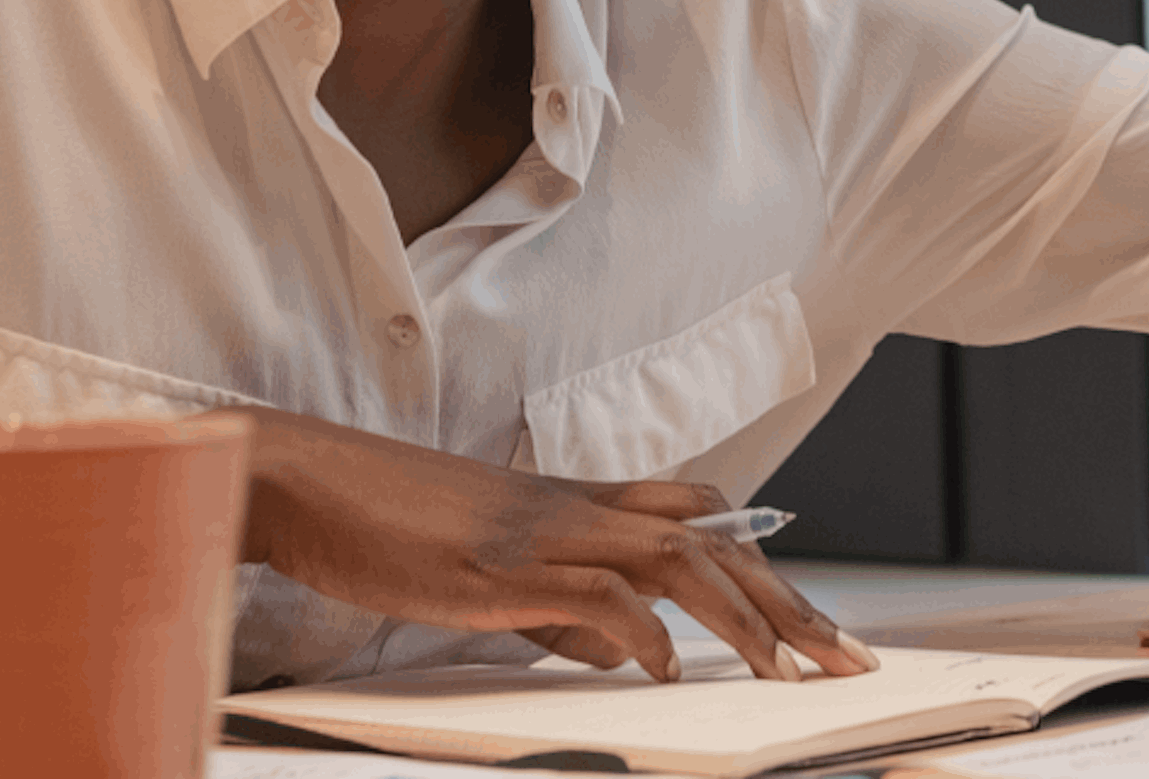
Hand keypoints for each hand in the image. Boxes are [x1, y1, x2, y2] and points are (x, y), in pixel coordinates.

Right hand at [237, 409, 872, 683]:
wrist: (306, 478)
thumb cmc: (388, 525)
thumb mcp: (493, 571)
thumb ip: (564, 608)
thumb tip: (626, 654)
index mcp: (577, 503)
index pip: (700, 518)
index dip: (762, 566)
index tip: (811, 621)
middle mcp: (577, 507)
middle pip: (714, 542)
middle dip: (787, 602)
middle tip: (842, 656)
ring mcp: (543, 531)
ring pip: (676, 557)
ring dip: (740, 615)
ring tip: (785, 668)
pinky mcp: (501, 564)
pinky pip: (594, 591)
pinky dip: (637, 632)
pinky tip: (660, 669)